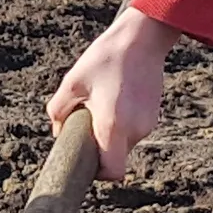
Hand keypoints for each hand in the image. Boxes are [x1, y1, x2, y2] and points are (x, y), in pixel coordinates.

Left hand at [50, 3, 183, 180]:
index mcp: (113, 126)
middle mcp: (135, 130)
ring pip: (123, 143)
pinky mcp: (153, 116)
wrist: (142, 39)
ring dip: (109, 133)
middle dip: (98, 147)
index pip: (113, 172)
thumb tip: (58, 133)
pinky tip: (114, 98)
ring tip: (101, 103)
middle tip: (85, 120)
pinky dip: (121, 123)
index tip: (85, 160)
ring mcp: (148, 124)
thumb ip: (59, 111)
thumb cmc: (105, 59)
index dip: (98, 173)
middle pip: (115, 157)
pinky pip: (132, 130)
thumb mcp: (71, 83)